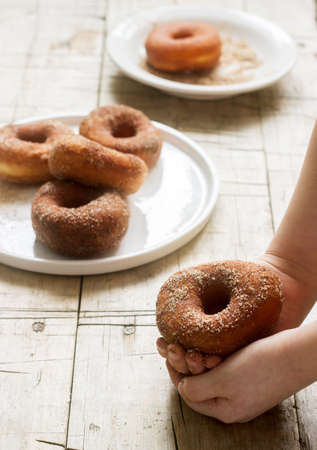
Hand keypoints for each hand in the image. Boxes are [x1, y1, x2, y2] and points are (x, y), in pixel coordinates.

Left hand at [156, 254, 316, 420]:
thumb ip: (198, 388)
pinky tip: (207, 342)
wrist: (296, 354)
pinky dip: (212, 355)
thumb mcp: (224, 380)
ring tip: (187, 341)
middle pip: (199, 384)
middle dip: (184, 363)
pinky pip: (223, 367)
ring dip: (197, 358)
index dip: (175, 374)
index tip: (168, 354)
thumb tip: (181, 389)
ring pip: (210, 374)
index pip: (189, 395)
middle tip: (174, 344)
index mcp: (225, 410)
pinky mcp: (250, 375)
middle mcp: (233, 402)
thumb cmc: (261, 367)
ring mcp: (242, 389)